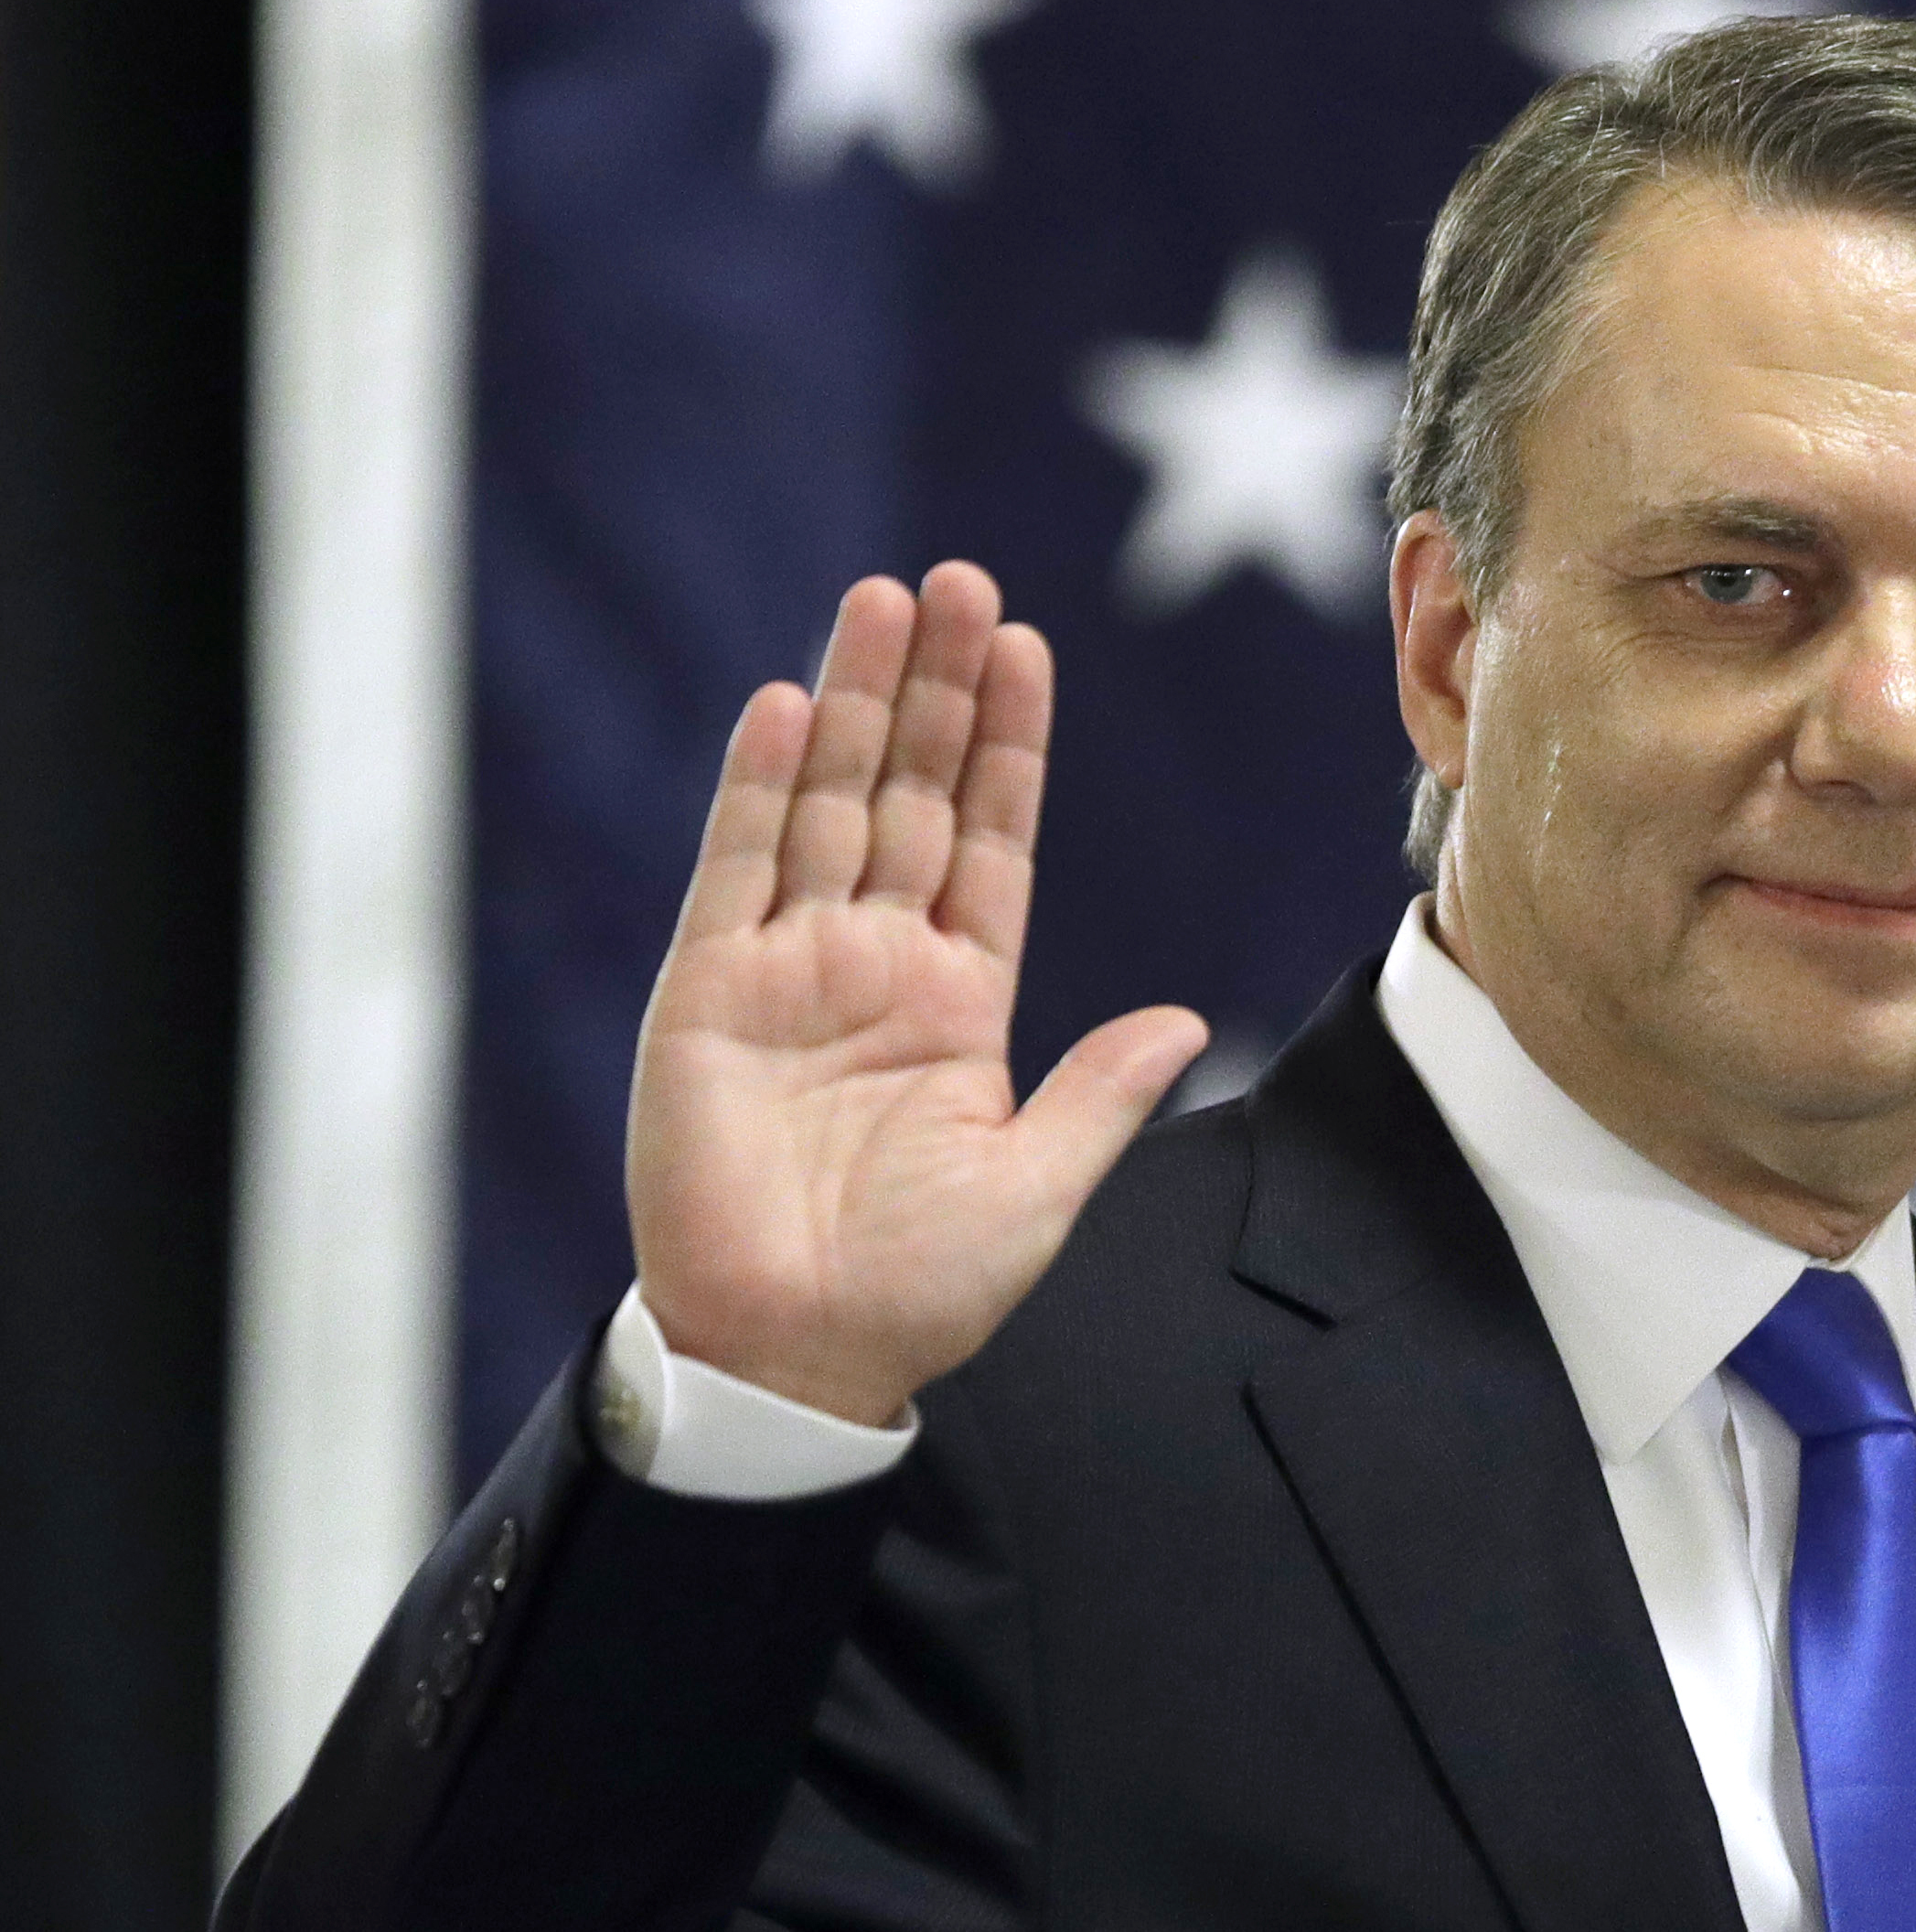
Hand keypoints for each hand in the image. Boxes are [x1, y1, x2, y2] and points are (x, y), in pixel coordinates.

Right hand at [624, 564, 1206, 1423]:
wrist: (797, 1351)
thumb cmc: (920, 1290)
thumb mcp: (1041, 1187)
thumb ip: (1101, 1094)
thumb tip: (1190, 1020)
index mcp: (963, 1003)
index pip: (991, 842)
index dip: (1007, 748)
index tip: (1029, 649)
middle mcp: (877, 967)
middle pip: (910, 795)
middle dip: (936, 690)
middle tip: (961, 580)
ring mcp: (791, 971)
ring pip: (829, 805)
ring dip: (855, 703)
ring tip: (885, 599)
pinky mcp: (710, 994)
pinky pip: (739, 870)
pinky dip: (760, 787)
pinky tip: (786, 704)